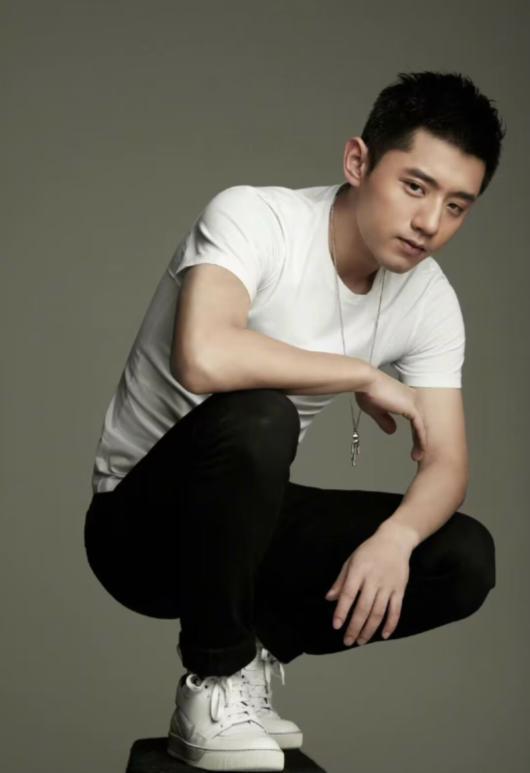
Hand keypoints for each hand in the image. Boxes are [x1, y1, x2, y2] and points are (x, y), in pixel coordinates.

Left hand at [324, 530, 411, 644]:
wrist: (395, 540)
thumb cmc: (369, 551)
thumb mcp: (351, 560)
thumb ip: (340, 580)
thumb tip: (329, 598)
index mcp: (359, 571)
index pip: (348, 594)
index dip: (342, 611)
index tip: (336, 626)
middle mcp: (374, 580)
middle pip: (364, 608)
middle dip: (355, 627)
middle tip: (348, 641)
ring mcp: (388, 586)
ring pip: (379, 612)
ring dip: (369, 629)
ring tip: (361, 641)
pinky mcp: (400, 590)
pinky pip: (396, 610)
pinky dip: (391, 624)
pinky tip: (384, 635)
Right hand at [355, 370, 426, 461]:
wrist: (366, 382)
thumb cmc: (368, 391)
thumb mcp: (376, 410)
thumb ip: (385, 420)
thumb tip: (392, 431)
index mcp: (404, 398)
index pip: (414, 419)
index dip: (414, 433)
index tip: (413, 445)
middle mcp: (412, 399)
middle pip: (420, 424)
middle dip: (420, 440)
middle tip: (417, 454)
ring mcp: (414, 403)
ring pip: (422, 427)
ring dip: (421, 443)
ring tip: (418, 456)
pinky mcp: (412, 408)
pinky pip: (420, 428)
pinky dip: (420, 440)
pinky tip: (420, 450)